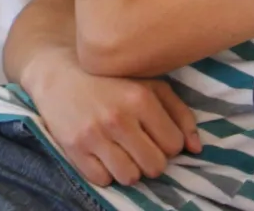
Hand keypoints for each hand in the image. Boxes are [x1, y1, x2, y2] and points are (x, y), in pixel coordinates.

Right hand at [29, 55, 202, 186]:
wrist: (57, 73)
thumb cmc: (110, 79)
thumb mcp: (149, 84)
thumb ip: (179, 113)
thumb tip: (196, 148)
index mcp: (141, 98)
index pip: (174, 145)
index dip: (168, 143)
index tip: (155, 134)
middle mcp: (118, 117)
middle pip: (155, 166)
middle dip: (151, 159)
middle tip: (139, 146)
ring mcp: (94, 134)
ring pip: (130, 178)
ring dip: (129, 169)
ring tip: (121, 151)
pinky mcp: (73, 148)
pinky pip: (103, 180)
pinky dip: (105, 172)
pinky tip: (101, 153)